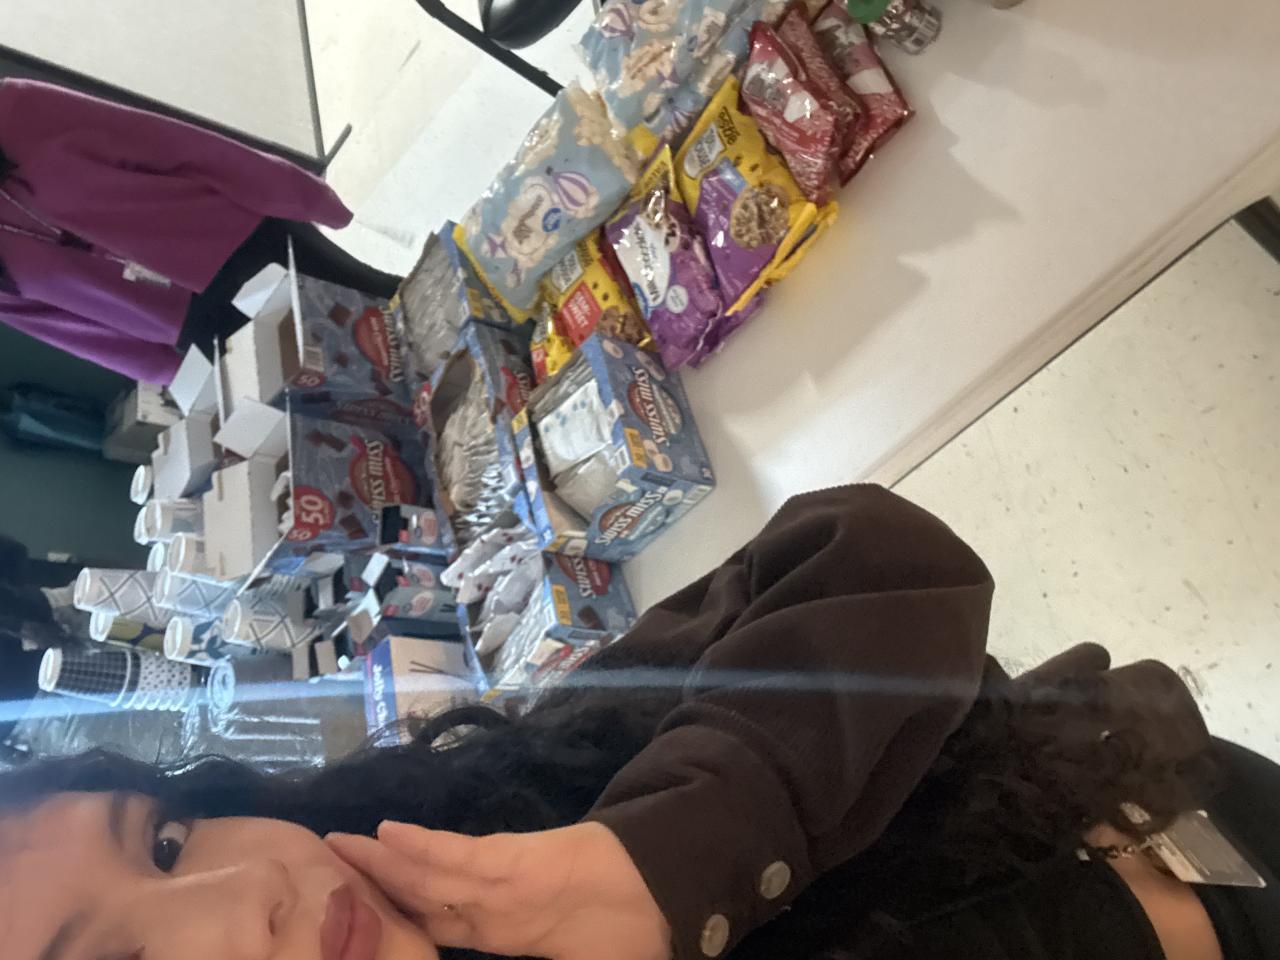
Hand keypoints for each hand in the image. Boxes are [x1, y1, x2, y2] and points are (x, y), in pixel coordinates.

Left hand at [327, 821, 671, 959]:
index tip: (352, 909)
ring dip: (381, 860)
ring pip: (427, 872)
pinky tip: (387, 833)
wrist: (664, 893)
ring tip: (338, 844)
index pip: (432, 921)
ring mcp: (499, 878)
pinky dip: (423, 846)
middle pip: (418, 892)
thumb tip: (469, 954)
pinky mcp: (516, 858)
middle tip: (326, 860)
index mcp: (497, 930)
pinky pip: (461, 855)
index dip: (391, 912)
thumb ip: (514, 959)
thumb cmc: (621, 935)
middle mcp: (489, 903)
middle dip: (371, 878)